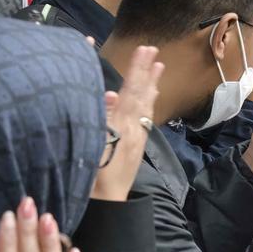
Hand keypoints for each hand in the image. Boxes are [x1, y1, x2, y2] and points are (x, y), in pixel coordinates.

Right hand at [93, 46, 162, 201]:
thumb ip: (102, 119)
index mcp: (122, 126)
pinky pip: (146, 117)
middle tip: (154, 51)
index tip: (144, 52)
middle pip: (141, 95)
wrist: (106, 200)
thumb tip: (110, 94)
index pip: (130, 91)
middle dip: (147, 72)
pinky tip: (151, 98)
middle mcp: (133, 129)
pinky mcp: (137, 146)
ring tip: (159, 68)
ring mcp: (137, 137)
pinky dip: (149, 103)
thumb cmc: (93, 174)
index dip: (136, 70)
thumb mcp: (93, 146)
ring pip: (146, 106)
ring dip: (152, 85)